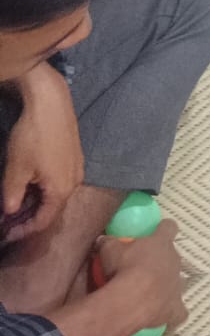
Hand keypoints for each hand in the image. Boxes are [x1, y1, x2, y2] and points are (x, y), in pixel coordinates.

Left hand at [3, 63, 83, 238]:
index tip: (7, 234)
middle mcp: (74, 183)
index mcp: (61, 191)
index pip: (43, 221)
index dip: (24, 230)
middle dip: (31, 218)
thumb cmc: (32, 136)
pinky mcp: (75, 155)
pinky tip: (31, 183)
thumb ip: (12, 196)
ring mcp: (77, 168)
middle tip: (10, 221)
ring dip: (37, 202)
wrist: (50, 101)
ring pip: (56, 194)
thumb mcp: (15, 169)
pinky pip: (60, 181)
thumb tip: (10, 212)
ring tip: (17, 203)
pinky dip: (44, 188)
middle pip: (52, 209)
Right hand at [95, 219, 187, 333]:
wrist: (131, 299)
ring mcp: (177, 285)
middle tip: (143, 268)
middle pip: (173, 257)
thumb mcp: (109, 250)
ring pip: (178, 282)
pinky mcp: (176, 308)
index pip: (169, 228)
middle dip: (161, 261)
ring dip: (167, 285)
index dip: (164, 229)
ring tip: (152, 291)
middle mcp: (174, 261)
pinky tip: (163, 315)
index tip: (159, 231)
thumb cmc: (123, 268)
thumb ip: (108, 242)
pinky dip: (173, 313)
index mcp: (161, 243)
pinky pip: (179, 311)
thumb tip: (102, 239)